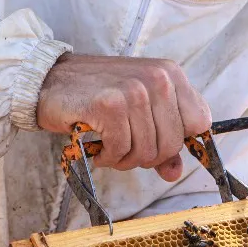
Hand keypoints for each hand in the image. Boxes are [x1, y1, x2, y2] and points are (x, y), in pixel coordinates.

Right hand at [36, 53, 211, 180]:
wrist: (48, 81)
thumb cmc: (97, 96)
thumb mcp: (138, 112)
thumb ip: (163, 141)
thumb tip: (174, 173)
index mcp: (171, 74)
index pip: (199, 122)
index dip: (178, 140)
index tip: (155, 138)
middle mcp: (157, 78)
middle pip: (172, 144)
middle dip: (147, 155)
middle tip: (124, 145)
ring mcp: (134, 91)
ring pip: (147, 152)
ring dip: (125, 159)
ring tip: (109, 144)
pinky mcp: (110, 105)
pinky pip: (122, 151)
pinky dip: (108, 157)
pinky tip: (97, 145)